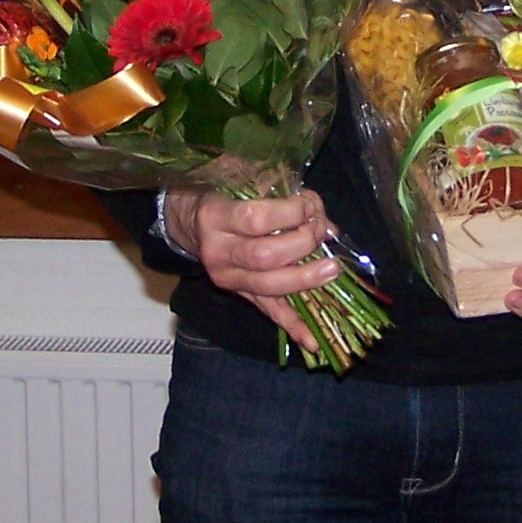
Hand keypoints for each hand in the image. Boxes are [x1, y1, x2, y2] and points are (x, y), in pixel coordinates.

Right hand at [166, 186, 339, 357]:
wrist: (190, 223)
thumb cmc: (222, 196)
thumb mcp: (241, 181)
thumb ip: (282, 194)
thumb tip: (324, 222)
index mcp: (215, 217)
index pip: (256, 219)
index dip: (290, 213)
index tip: (309, 206)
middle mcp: (218, 252)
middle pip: (263, 256)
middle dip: (301, 244)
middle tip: (320, 233)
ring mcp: (227, 278)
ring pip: (267, 287)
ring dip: (304, 279)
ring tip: (331, 270)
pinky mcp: (238, 294)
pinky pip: (268, 311)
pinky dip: (293, 326)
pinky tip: (312, 341)